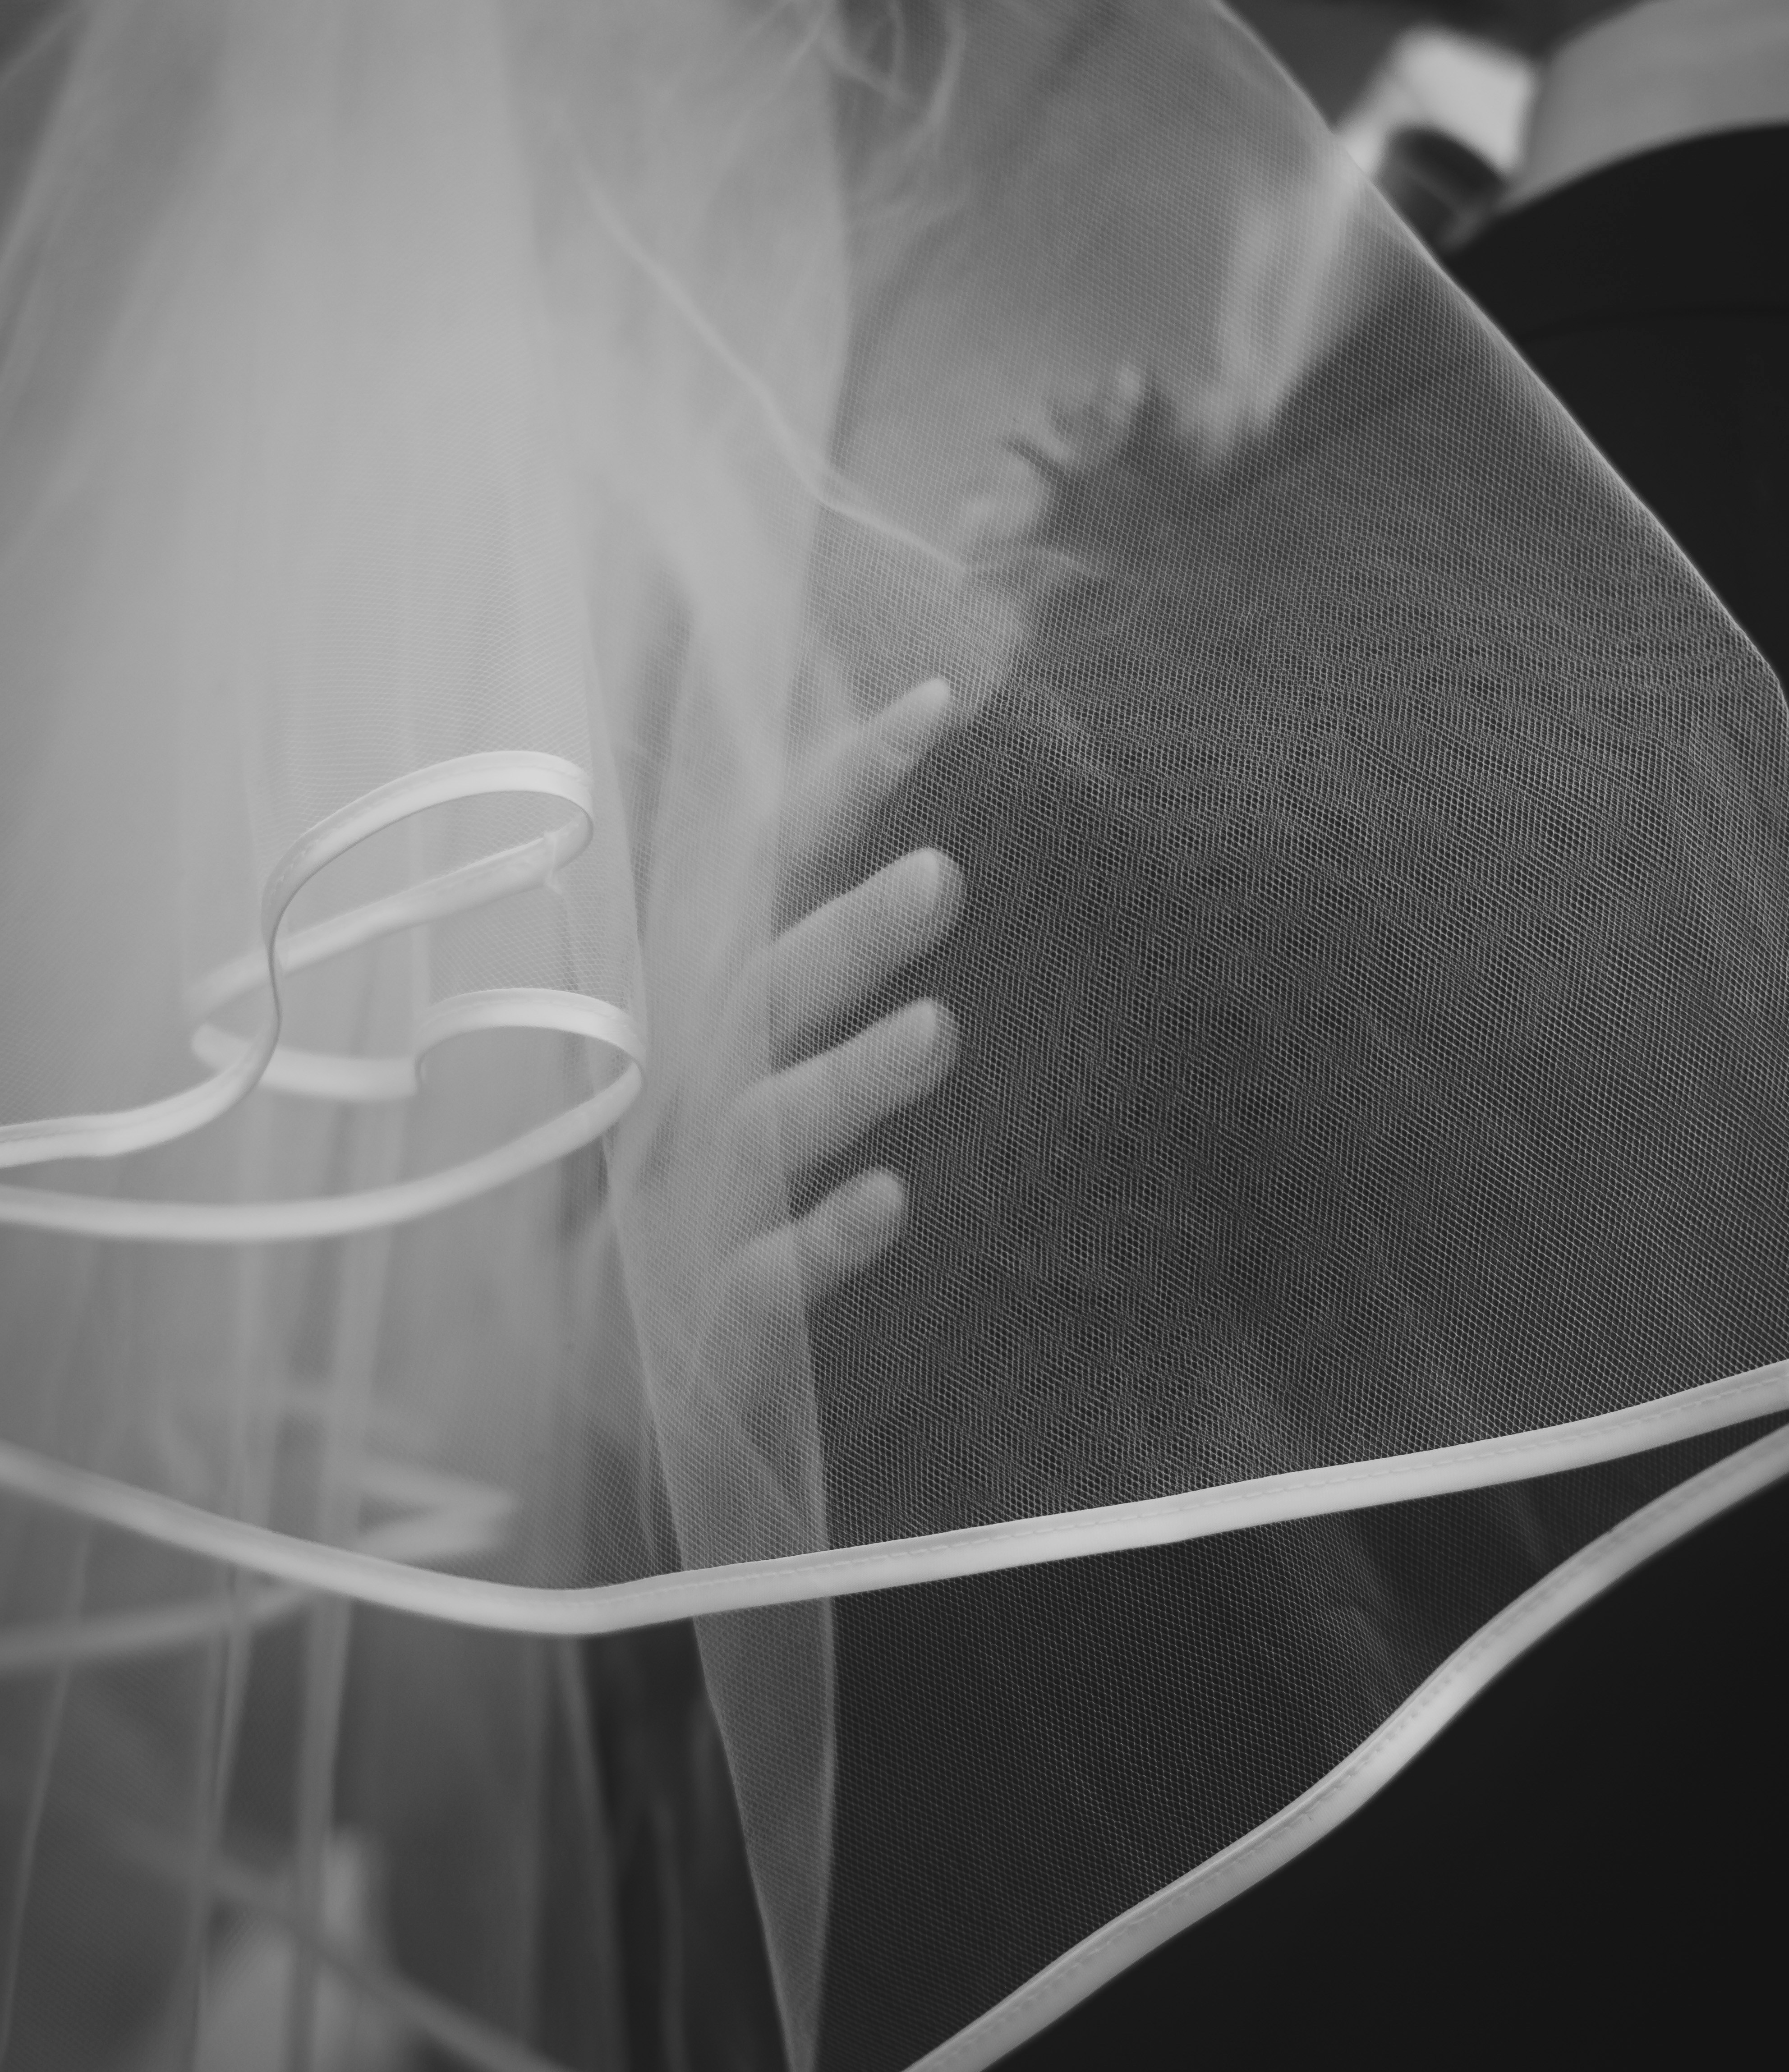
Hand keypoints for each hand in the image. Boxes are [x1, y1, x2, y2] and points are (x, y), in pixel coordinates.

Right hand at [719, 677, 964, 1323]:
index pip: (769, 873)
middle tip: (947, 874)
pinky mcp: (708, 1308)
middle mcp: (687, 1087)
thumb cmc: (682, 1181)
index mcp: (700, 1010)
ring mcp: (691, 1198)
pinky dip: (821, 1240)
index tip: (936, 702)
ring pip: (764, 1125)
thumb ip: (794, 942)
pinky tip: (890, 1205)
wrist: (559, 1369)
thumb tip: (901, 807)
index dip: (843, 785)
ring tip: (940, 1031)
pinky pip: (765, 1275)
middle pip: (764, 992)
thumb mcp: (727, 1052)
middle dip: (849, 932)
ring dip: (847, 1078)